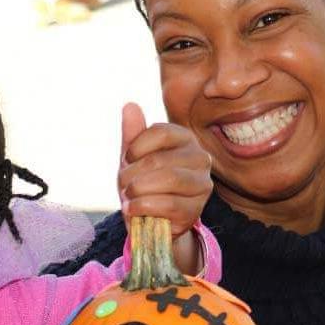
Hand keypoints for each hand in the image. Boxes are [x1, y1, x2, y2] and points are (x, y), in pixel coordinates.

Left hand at [118, 103, 211, 238]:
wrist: (148, 219)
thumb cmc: (142, 183)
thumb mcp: (133, 158)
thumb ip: (132, 134)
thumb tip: (129, 105)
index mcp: (185, 139)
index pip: (161, 132)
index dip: (136, 147)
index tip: (128, 160)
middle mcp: (200, 158)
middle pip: (160, 159)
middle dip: (131, 174)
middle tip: (123, 185)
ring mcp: (202, 185)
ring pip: (168, 179)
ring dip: (138, 190)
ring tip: (128, 197)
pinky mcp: (196, 210)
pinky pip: (168, 204)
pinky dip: (143, 207)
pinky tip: (133, 209)